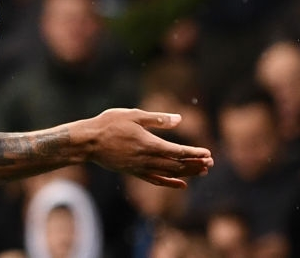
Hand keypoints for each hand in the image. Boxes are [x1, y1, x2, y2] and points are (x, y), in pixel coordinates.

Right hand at [81, 108, 212, 188]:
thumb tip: (179, 119)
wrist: (88, 142)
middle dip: (195, 164)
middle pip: (177, 165)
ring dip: (187, 173)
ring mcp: (141, 167)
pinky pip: (156, 180)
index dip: (195, 153)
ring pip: (169, 174)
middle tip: (210, 163)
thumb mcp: (133, 115)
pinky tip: (181, 185)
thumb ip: (157, 119)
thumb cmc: (109, 124)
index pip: (178, 151)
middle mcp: (147, 159)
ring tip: (202, 171)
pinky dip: (170, 183)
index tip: (208, 153)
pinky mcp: (134, 172)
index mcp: (149, 144)